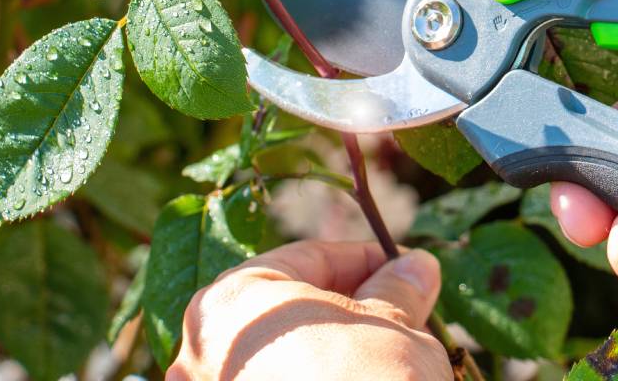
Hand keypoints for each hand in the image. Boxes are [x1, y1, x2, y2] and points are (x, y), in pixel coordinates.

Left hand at [168, 240, 451, 380]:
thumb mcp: (394, 327)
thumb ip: (396, 290)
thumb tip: (416, 267)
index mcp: (230, 302)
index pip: (306, 259)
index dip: (364, 261)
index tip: (404, 270)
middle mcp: (201, 354)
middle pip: (287, 311)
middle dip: (348, 308)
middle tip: (402, 311)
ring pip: (279, 358)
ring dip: (329, 351)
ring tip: (388, 355)